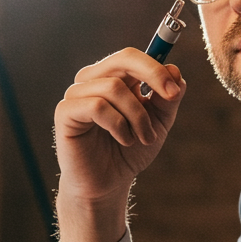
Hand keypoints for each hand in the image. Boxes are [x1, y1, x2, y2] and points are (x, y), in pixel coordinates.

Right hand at [54, 48, 185, 241]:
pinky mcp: (65, 112)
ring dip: (137, 115)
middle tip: (169, 97)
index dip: (157, 68)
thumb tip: (175, 70)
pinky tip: (124, 140)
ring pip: (114, 87)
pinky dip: (118, 124)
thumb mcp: (158, 123)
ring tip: (142, 137)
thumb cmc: (129, 151)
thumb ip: (168, 98)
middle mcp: (92, 80)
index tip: (174, 92)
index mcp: (113, 77)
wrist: (107, 184)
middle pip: (123, 59)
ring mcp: (76, 94)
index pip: (133, 57)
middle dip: (152, 75)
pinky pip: (97, 105)